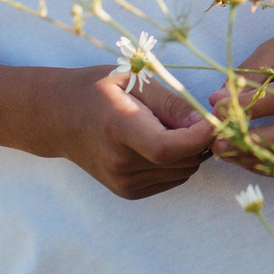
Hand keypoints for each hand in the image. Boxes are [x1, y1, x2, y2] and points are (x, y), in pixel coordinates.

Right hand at [36, 64, 215, 198]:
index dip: (198, 137)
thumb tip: (208, 122)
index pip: (166, 148)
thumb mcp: (134, 80)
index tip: (214, 118)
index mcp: (118, 128)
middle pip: (183, 160)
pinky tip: (159, 141)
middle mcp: (119, 162)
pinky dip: (178, 162)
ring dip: (190, 151)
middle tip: (195, 115)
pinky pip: (174, 179)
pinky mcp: (128, 192)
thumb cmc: (99, 90)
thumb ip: (173, 102)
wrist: (59, 119)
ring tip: (169, 126)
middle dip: (201, 140)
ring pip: (184, 171)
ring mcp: (123, 182)